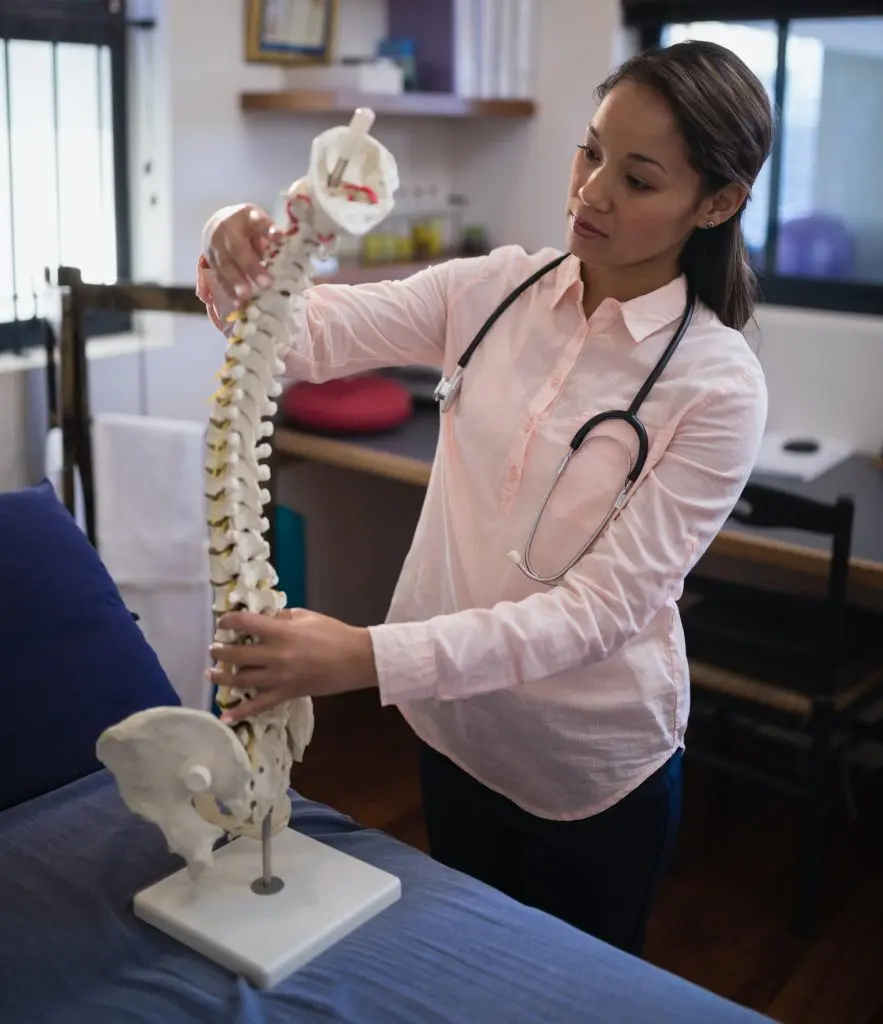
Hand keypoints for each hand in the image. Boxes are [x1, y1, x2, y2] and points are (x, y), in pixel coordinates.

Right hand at [202, 203, 283, 303]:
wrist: (219, 223)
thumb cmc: (250, 228)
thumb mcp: (261, 225)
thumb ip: (272, 239)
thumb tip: (289, 258)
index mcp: (247, 216)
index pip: (258, 222)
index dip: (269, 230)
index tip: (280, 237)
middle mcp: (227, 228)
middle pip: (237, 248)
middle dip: (251, 267)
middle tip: (266, 284)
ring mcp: (215, 243)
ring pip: (225, 264)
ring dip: (236, 281)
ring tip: (247, 296)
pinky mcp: (209, 259)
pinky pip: (218, 275)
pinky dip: (228, 289)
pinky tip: (237, 302)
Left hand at [207, 608, 377, 721]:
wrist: (355, 660)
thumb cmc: (334, 633)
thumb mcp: (306, 616)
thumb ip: (281, 618)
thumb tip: (263, 620)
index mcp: (281, 632)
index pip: (245, 624)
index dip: (228, 621)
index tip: (223, 622)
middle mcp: (275, 655)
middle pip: (236, 655)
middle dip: (220, 651)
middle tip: (214, 649)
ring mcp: (279, 678)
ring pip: (241, 680)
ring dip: (222, 677)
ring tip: (211, 673)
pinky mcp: (286, 694)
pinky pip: (259, 705)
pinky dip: (241, 712)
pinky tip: (225, 717)